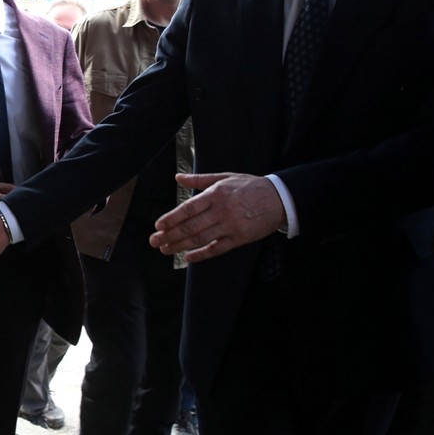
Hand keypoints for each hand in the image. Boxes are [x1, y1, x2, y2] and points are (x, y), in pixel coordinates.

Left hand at [149, 172, 284, 261]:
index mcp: (215, 194)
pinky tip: (188, 258)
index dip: (171, 218)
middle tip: (154, 241)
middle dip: (170, 235)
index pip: (188, 209)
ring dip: (180, 246)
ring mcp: (230, 226)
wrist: (279, 199)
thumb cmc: (250, 186)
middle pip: (190, 226)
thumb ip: (199, 179)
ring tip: (165, 250)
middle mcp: (221, 211)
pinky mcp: (239, 239)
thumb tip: (178, 177)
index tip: (158, 225)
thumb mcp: (224, 177)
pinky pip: (217, 249)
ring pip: (200, 239)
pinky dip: (201, 254)